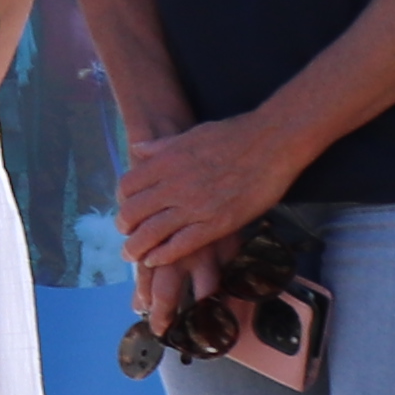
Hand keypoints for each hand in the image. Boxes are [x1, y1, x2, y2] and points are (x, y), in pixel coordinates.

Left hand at [113, 111, 305, 284]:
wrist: (272, 142)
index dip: (122, 201)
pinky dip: (163, 256)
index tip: (126, 209)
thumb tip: (138, 148)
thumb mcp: (191, 134)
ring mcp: (195, 206)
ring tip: (132, 255)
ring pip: (151, 233)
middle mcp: (174, 185)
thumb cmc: (235, 134)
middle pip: (133, 213)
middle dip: (124, 228)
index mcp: (166, 162)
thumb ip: (162, 146)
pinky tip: (155, 260)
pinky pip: (181, 245)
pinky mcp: (217, 224)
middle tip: (126, 236)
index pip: (127, 187)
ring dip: (136, 248)